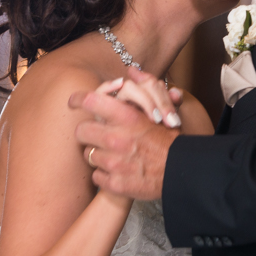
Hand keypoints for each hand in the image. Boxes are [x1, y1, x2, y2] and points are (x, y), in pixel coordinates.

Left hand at [71, 71, 179, 199]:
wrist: (182, 172)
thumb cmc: (170, 140)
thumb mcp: (159, 110)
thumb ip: (143, 90)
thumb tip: (131, 71)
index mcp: (127, 118)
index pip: (91, 101)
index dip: (78, 99)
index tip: (72, 102)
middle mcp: (117, 139)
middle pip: (81, 131)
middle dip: (87, 133)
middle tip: (97, 136)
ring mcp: (114, 163)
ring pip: (89, 155)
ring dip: (98, 155)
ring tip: (114, 156)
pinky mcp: (115, 184)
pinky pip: (96, 176)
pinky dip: (105, 175)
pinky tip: (117, 172)